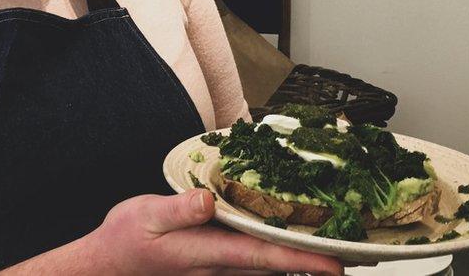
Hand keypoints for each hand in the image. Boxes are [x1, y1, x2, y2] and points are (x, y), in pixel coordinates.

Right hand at [84, 190, 343, 275]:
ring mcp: (219, 270)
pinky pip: (255, 262)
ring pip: (270, 267)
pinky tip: (294, 246)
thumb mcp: (145, 216)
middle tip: (361, 254)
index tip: (338, 265)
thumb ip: (178, 210)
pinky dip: (280, 256)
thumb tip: (208, 200)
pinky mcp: (214, 265)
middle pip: (278, 266)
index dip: (303, 261)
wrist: (107, 268)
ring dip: (303, 260)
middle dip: (317, 261)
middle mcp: (221, 267)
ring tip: (341, 251)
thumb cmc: (124, 241)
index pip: (265, 257)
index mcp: (209, 253)